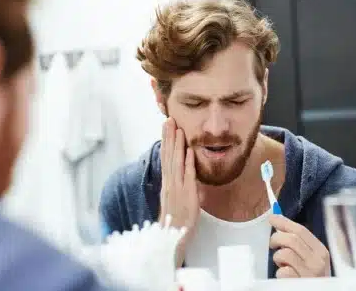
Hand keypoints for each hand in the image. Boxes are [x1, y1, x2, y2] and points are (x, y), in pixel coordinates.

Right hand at [159, 117, 199, 266]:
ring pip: (176, 162)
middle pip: (168, 155)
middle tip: (169, 119)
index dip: (166, 141)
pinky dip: (188, 163)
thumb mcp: (175, 197)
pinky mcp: (187, 195)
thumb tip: (184, 171)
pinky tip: (189, 151)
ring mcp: (177, 188)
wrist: (172, 236)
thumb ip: (178, 183)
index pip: (165, 157)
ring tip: (178, 129)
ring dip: (177, 145)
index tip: (167, 126)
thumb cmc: (175, 218)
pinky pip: (188, 176)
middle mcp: (170, 182)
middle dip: (169, 137)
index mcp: (167, 182)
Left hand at [269, 215, 330, 277]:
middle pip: (291, 239)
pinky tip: (285, 276)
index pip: (301, 230)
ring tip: (281, 264)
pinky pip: (282, 271)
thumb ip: (298, 242)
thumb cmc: (310, 275)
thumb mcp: (310, 257)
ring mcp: (310, 274)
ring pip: (284, 254)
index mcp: (321, 251)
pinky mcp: (299, 284)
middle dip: (276, 238)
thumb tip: (279, 223)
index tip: (272, 217)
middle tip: (272, 244)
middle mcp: (318, 261)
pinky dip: (280, 273)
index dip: (284, 222)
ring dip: (278, 258)